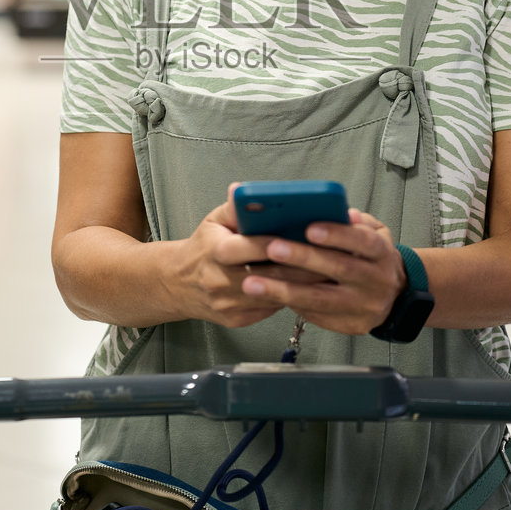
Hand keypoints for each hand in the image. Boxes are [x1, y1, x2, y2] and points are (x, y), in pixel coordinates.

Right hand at [167, 199, 326, 327]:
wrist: (178, 284)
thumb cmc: (204, 246)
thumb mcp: (214, 221)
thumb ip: (235, 206)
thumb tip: (244, 190)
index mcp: (214, 252)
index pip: (250, 248)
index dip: (278, 243)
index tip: (305, 236)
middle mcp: (219, 281)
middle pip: (269, 276)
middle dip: (302, 266)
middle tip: (332, 257)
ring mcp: (228, 304)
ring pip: (274, 295)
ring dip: (303, 285)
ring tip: (330, 272)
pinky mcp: (237, 320)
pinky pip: (270, 310)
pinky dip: (291, 297)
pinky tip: (312, 288)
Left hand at [239, 209, 407, 335]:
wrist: (394, 297)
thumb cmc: (371, 257)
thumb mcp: (374, 234)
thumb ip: (356, 222)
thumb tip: (341, 211)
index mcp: (382, 253)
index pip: (362, 241)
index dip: (337, 234)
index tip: (309, 228)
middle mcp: (376, 281)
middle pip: (338, 269)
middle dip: (303, 258)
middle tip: (271, 248)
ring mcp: (363, 306)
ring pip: (320, 299)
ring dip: (284, 290)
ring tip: (252, 282)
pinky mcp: (350, 325)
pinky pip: (316, 315)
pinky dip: (289, 304)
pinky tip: (265, 296)